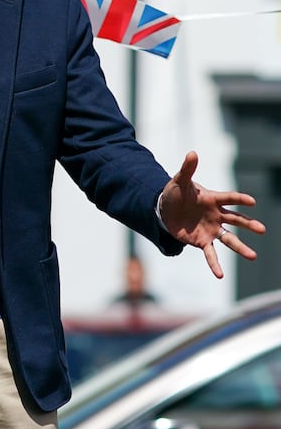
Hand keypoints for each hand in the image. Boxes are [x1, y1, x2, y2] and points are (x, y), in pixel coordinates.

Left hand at [158, 151, 265, 277]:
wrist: (165, 210)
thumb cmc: (175, 193)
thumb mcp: (179, 181)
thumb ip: (187, 169)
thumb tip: (192, 152)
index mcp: (212, 199)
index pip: (229, 198)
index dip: (239, 199)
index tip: (252, 202)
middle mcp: (216, 215)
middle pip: (235, 220)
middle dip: (248, 225)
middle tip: (262, 229)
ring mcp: (211, 229)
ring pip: (229, 239)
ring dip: (240, 247)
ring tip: (253, 256)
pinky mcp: (202, 241)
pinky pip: (211, 254)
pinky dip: (215, 264)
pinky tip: (220, 275)